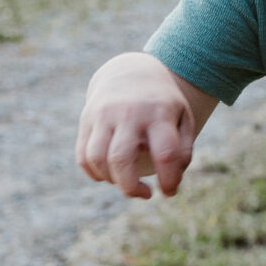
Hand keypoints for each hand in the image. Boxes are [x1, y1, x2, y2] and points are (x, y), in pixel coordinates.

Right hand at [76, 52, 201, 200]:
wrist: (131, 71)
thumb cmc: (162, 105)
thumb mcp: (182, 119)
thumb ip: (182, 151)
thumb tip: (171, 182)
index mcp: (159, 113)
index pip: (165, 154)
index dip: (168, 180)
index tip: (169, 191)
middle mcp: (128, 112)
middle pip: (120, 159)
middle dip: (131, 187)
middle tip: (145, 194)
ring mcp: (103, 114)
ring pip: (96, 158)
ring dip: (112, 180)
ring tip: (127, 180)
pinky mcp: (86, 119)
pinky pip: (83, 156)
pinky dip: (94, 173)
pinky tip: (110, 175)